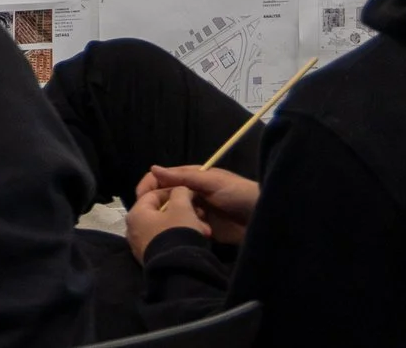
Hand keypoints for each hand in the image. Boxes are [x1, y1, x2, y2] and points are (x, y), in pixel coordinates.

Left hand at [126, 183, 211, 261]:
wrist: (178, 271)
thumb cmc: (177, 233)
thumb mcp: (182, 207)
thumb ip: (180, 192)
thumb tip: (180, 190)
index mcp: (136, 213)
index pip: (153, 194)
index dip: (172, 190)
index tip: (189, 193)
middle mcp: (133, 229)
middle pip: (160, 212)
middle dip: (183, 211)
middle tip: (200, 215)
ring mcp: (141, 246)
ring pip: (166, 227)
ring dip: (186, 225)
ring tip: (204, 230)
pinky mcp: (150, 258)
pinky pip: (165, 241)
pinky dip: (180, 238)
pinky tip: (197, 241)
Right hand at [136, 165, 258, 246]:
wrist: (265, 217)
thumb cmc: (239, 193)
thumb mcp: (211, 182)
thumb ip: (183, 177)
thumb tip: (153, 168)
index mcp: (189, 179)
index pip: (161, 179)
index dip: (148, 187)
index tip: (140, 201)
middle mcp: (190, 195)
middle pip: (164, 199)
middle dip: (159, 208)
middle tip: (159, 220)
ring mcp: (196, 213)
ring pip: (173, 216)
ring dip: (175, 222)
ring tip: (184, 227)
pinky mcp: (203, 230)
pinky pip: (186, 230)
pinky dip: (186, 232)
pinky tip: (192, 236)